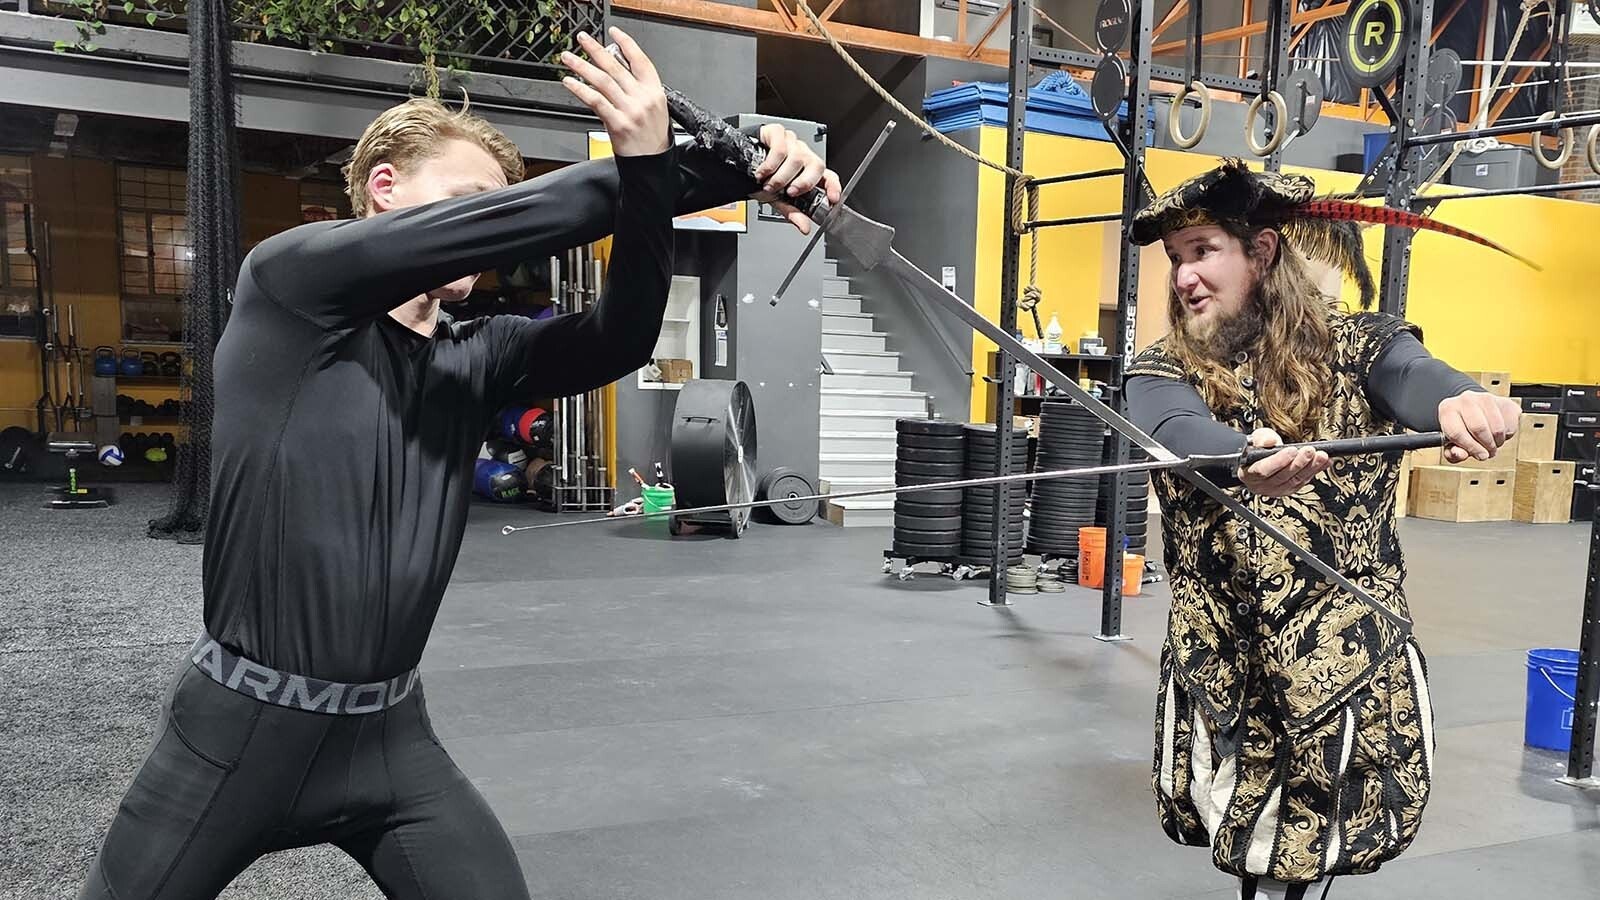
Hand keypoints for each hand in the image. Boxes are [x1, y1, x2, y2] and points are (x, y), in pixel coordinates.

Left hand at [560, 28, 668, 156]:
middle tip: (582, 39)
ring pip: (603, 81)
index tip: (612, 32)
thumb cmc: (652, 136)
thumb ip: (638, 87)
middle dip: (596, 50)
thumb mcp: (655, 107)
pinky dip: (581, 89)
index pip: (640, 60)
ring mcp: (630, 111)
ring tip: (569, 58)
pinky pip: (595, 101)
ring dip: (582, 66)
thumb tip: (616, 68)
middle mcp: (642, 99)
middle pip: (616, 67)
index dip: (626, 43)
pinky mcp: (617, 124)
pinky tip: (570, 82)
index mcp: (655, 91)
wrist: (652, 163)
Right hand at [750, 124, 842, 234]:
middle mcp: (803, 155)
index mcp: (808, 172)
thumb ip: (793, 213)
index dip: (833, 187)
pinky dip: (770, 165)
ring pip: (796, 158)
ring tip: (768, 184)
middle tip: (789, 192)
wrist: (737, 167)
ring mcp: (792, 142)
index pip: (829, 177)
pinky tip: (762, 172)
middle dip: (803, 183)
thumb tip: (805, 228)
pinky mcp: (778, 133)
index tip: (832, 198)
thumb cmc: (761, 180)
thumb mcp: (777, 201)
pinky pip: (780, 148)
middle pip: (816, 165)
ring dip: (780, 177)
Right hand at [1239, 428, 1329, 497]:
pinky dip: (1316, 471)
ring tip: (1321, 456)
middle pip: (1283, 476)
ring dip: (1310, 468)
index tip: (1291, 450)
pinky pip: (1304, 482)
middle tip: (1310, 451)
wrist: (1259, 460)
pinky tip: (1324, 462)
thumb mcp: (1256, 438)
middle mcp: (1262, 485)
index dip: (1278, 461)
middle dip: (1298, 463)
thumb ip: (1261, 438)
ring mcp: (1276, 490)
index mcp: (1249, 473)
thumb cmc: (1256, 450)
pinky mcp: (1290, 489)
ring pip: (1295, 481)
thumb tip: (1269, 441)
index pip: (1263, 470)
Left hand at [1439, 391, 1520, 462]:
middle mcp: (1465, 400)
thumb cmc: (1461, 428)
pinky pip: (1510, 424)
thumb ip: (1453, 453)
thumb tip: (1460, 454)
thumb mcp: (1451, 444)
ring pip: (1497, 427)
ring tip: (1492, 443)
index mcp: (1447, 409)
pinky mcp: (1505, 401)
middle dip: (1486, 445)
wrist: (1475, 410)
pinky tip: (1499, 433)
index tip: (1480, 456)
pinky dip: (1507, 434)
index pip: (1456, 432)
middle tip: (1489, 452)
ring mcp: (1485, 398)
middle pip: (1479, 428)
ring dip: (1497, 441)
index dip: (1470, 448)